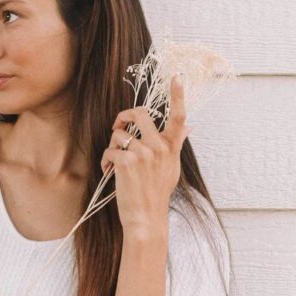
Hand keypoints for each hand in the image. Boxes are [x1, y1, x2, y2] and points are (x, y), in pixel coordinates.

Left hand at [100, 74, 190, 228]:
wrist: (146, 218)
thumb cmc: (157, 193)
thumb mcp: (172, 167)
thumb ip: (177, 143)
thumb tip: (189, 126)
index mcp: (171, 147)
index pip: (179, 117)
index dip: (178, 95)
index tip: (177, 76)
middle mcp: (160, 147)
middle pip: (140, 114)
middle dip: (124, 116)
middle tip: (117, 126)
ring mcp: (143, 154)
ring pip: (119, 135)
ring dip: (112, 147)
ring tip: (115, 163)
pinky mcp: (127, 162)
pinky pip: (109, 151)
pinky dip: (106, 162)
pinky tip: (110, 172)